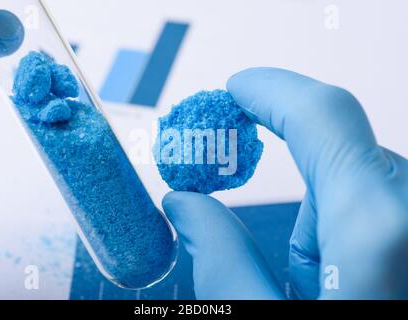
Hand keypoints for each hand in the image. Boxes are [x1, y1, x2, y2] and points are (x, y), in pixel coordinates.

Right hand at [162, 67, 407, 299]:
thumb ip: (222, 263)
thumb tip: (184, 204)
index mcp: (374, 230)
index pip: (322, 115)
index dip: (271, 92)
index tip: (235, 89)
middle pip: (342, 158)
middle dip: (294, 180)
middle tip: (245, 195)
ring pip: (365, 189)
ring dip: (323, 220)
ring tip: (312, 284)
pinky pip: (386, 209)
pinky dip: (349, 232)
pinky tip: (342, 280)